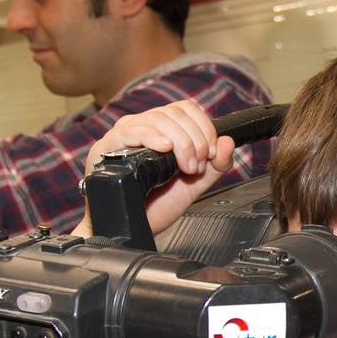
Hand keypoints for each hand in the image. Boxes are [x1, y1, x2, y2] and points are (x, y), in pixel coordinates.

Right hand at [72, 100, 234, 237]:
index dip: (204, 127)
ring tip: (183, 169)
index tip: (211, 153)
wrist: (135, 228)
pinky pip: (131, 130)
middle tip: (195, 168)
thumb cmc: (156, 207)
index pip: (185, 109)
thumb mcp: (194, 185)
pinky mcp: (108, 146)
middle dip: (195, 140)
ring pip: (157, 119)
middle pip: (175, 113)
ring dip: (180, 143)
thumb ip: (215, 165)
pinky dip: (152, 137)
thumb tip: (228, 141)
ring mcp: (124, 134)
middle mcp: (142, 127)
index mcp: (161, 130)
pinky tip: (164, 149)